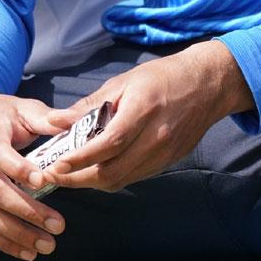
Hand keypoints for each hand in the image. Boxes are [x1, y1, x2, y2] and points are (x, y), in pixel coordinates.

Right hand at [0, 81, 66, 260]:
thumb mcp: (19, 107)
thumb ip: (47, 117)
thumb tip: (76, 120)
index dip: (20, 170)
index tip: (44, 181)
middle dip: (27, 212)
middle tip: (58, 226)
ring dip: (17, 234)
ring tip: (47, 245)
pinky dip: (2, 243)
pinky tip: (26, 252)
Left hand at [41, 42, 252, 192]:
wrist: (207, 85)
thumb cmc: (162, 77)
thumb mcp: (124, 81)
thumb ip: (91, 105)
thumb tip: (57, 120)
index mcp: (143, 111)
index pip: (108, 144)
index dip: (79, 159)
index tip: (56, 165)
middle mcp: (156, 138)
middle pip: (112, 172)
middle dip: (78, 179)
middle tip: (53, 176)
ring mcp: (164, 154)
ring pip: (122, 180)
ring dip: (92, 182)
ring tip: (68, 176)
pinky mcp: (168, 162)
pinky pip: (134, 177)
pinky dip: (112, 177)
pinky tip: (95, 170)